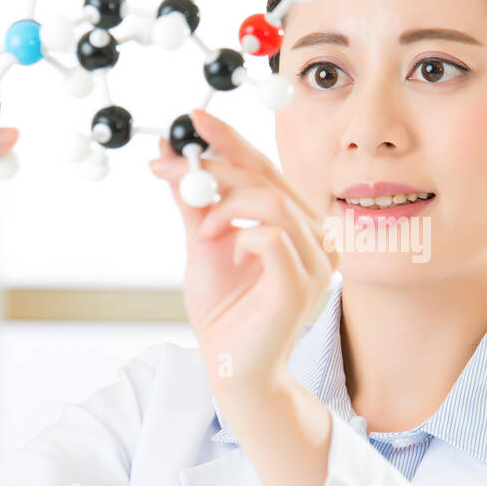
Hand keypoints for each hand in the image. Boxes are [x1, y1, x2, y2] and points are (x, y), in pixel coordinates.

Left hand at [149, 109, 338, 395]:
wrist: (230, 367)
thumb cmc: (225, 311)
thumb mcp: (203, 244)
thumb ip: (194, 200)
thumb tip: (170, 152)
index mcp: (298, 222)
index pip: (266, 167)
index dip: (231, 139)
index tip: (193, 117)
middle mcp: (316, 237)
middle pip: (267, 178)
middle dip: (214, 167)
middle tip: (169, 168)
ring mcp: (316, 263)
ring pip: (274, 202)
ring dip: (228, 207)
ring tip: (206, 233)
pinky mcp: (301, 287)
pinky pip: (273, 238)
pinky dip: (244, 238)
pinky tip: (232, 255)